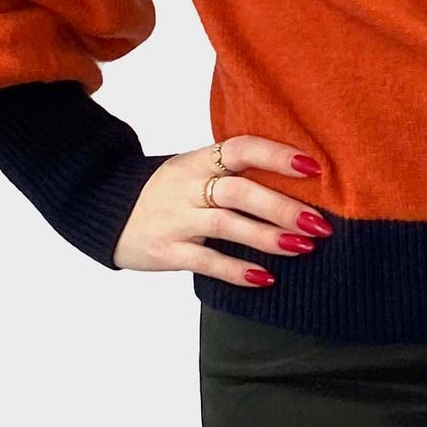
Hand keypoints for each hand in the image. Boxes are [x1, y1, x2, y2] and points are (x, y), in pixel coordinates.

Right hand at [112, 133, 332, 283]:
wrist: (106, 211)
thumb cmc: (168, 191)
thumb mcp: (194, 170)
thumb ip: (233, 172)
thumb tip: (296, 180)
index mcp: (199, 160)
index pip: (241, 148)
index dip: (277, 156)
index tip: (314, 168)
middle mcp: (188, 186)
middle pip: (239, 191)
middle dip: (282, 207)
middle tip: (320, 224)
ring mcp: (175, 219)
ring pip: (226, 225)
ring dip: (267, 237)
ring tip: (302, 248)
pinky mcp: (166, 251)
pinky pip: (205, 260)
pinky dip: (236, 270)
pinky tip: (264, 278)